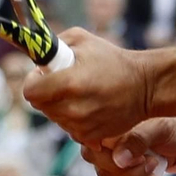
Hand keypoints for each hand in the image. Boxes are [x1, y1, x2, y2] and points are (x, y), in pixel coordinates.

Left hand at [22, 29, 152, 145]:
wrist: (145, 87)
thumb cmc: (114, 61)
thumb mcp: (83, 39)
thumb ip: (54, 45)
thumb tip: (37, 56)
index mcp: (69, 83)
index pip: (30, 91)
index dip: (34, 81)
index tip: (44, 75)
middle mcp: (73, 108)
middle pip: (40, 105)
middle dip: (46, 92)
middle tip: (64, 81)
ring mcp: (81, 125)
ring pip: (54, 117)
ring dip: (59, 106)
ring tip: (80, 93)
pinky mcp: (89, 136)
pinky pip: (68, 127)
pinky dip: (73, 118)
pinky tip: (88, 106)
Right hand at [80, 118, 175, 175]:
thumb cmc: (170, 128)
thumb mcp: (159, 129)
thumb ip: (138, 140)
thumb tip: (119, 159)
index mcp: (108, 126)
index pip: (92, 146)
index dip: (110, 156)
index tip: (138, 156)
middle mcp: (103, 142)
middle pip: (100, 166)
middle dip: (127, 170)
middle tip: (150, 160)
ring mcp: (108, 159)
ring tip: (154, 163)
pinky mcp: (117, 173)